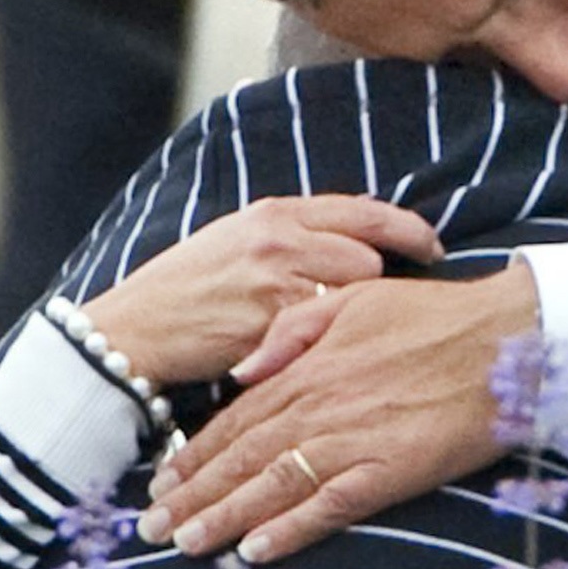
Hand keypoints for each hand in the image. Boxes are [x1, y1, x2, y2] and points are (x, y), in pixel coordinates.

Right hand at [82, 195, 444, 389]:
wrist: (135, 328)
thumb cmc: (185, 287)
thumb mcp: (235, 238)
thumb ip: (291, 234)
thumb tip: (352, 238)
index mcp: (275, 212)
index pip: (364, 210)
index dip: (409, 229)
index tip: (432, 247)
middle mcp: (279, 240)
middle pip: (368, 261)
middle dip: (371, 288)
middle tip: (368, 311)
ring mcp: (274, 285)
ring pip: (349, 302)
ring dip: (348, 323)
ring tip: (337, 338)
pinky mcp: (268, 329)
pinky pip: (318, 339)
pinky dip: (320, 349)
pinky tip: (314, 358)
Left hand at [136, 262, 540, 565]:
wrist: (506, 341)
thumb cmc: (433, 318)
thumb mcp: (352, 300)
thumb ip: (291, 331)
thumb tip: (241, 373)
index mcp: (307, 368)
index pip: (235, 420)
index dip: (194, 455)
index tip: (160, 482)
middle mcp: (320, 406)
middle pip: (240, 458)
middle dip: (191, 495)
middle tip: (150, 529)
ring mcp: (352, 440)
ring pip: (272, 485)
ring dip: (224, 518)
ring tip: (186, 545)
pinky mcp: (389, 470)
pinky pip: (328, 506)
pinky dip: (289, 530)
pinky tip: (255, 551)